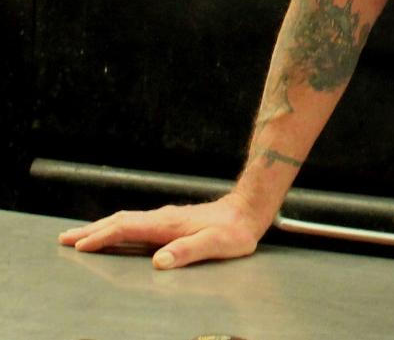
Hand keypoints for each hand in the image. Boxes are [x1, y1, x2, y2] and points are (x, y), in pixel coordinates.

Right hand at [57, 192, 268, 269]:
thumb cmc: (235, 231)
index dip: (102, 238)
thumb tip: (159, 261)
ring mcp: (167, 218)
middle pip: (121, 221)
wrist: (249, 210)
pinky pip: (137, 223)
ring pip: (127, 220)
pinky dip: (118, 227)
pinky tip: (118, 232)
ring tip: (81, 235)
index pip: (127, 230)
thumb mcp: (216, 244)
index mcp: (167, 225)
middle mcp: (163, 218)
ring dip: (102, 227)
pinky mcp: (172, 221)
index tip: (79, 246)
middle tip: (65, 238)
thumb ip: (188, 251)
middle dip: (92, 230)